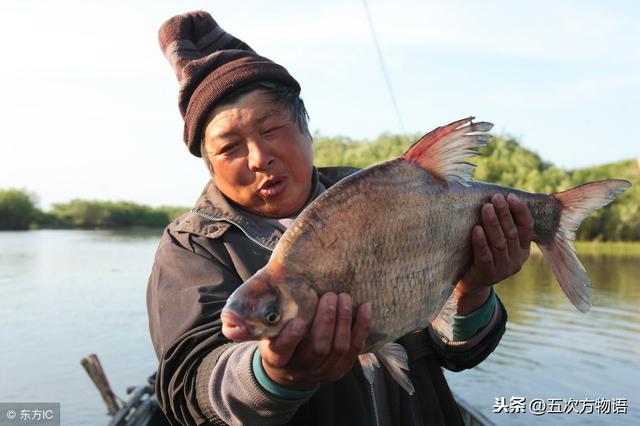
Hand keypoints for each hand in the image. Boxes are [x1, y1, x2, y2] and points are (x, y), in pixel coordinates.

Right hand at [258, 292, 371, 389]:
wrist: (289, 373)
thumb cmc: (277, 341)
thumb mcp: (265, 334)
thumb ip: (264, 320)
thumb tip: (248, 303)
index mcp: (277, 359)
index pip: (281, 351)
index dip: (290, 338)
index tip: (298, 321)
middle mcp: (300, 369)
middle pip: (317, 348)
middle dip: (326, 320)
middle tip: (330, 296)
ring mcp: (322, 373)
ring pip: (338, 348)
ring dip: (344, 321)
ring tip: (344, 298)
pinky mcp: (339, 371)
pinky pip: (354, 350)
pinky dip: (361, 329)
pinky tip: (364, 308)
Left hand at [454, 193, 532, 313]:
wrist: (471, 283)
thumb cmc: (484, 253)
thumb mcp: (497, 240)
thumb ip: (502, 225)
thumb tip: (497, 197)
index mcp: (523, 249)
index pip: (526, 227)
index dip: (520, 211)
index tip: (510, 196)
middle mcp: (517, 259)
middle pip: (512, 232)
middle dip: (504, 213)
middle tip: (495, 198)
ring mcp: (503, 269)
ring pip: (499, 243)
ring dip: (493, 223)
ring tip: (486, 208)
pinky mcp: (488, 274)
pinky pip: (486, 256)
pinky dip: (481, 242)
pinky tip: (477, 229)